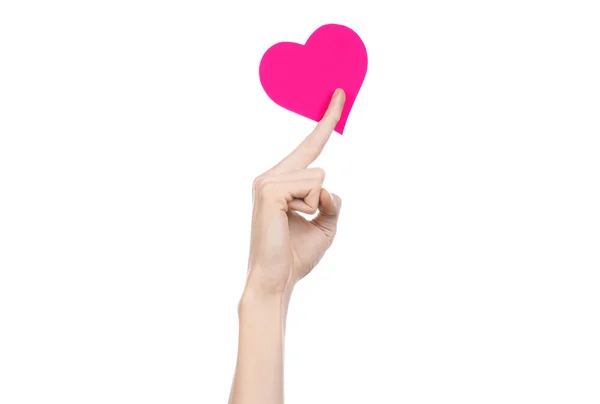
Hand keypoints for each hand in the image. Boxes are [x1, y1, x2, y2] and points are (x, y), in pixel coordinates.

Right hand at [245, 89, 345, 295]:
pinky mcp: (269, 189)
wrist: (276, 280)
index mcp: (279, 181)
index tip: (340, 96)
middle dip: (322, 163)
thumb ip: (330, 200)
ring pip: (318, 175)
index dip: (325, 123)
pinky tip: (290, 221)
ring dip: (316, 205)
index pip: (308, 147)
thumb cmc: (296, 255)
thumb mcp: (325, 224)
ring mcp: (266, 181)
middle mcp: (269, 176)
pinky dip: (311, 208)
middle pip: (315, 157)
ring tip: (294, 223)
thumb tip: (325, 186)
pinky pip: (313, 186)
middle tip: (327, 139)